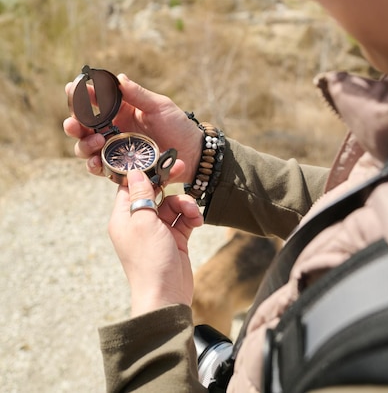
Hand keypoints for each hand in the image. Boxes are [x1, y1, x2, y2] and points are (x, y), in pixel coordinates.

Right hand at [63, 74, 202, 183]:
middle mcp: (113, 129)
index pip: (94, 101)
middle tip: (72, 123)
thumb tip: (118, 78)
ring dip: (83, 144)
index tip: (72, 88)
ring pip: (85, 147)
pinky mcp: (119, 167)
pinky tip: (96, 163)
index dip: (80, 95)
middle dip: (73, 124)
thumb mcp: (160, 106)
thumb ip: (138, 95)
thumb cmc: (178, 126)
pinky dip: (93, 165)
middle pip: (83, 126)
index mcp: (120, 110)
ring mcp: (114, 149)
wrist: (193, 154)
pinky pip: (99, 168)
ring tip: (94, 142)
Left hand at [110, 169, 203, 315]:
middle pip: (153, 191)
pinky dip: (191, 216)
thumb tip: (136, 171)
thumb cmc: (150, 261)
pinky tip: (197, 222)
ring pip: (172, 203)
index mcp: (123, 217)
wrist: (166, 297)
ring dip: (185, 204)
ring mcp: (157, 230)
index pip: (130, 185)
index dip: (145, 170)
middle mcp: (138, 222)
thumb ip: (141, 195)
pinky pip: (183, 218)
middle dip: (168, 181)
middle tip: (182, 167)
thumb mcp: (144, 222)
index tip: (159, 157)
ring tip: (193, 214)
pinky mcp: (174, 239)